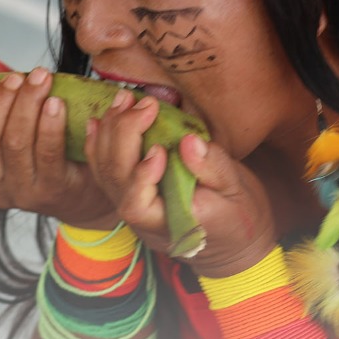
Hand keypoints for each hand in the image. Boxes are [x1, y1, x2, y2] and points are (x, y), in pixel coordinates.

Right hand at [0, 67, 118, 229]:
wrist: (93, 188)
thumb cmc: (50, 147)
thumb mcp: (21, 121)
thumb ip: (2, 93)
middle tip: (16, 77)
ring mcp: (24, 192)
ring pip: (15, 145)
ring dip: (27, 105)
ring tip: (41, 78)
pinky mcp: (54, 190)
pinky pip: (48, 153)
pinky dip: (50, 124)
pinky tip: (57, 102)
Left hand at [86, 93, 277, 276]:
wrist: (233, 238)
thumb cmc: (239, 215)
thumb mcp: (237, 192)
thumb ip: (212, 168)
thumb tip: (189, 141)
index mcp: (170, 223)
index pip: (138, 205)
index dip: (140, 176)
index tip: (159, 148)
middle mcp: (144, 219)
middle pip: (117, 179)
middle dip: (124, 136)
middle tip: (144, 104)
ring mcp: (134, 208)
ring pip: (106, 172)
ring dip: (110, 132)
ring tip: (124, 99)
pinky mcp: (131, 194)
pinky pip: (105, 170)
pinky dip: (98, 143)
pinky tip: (99, 119)